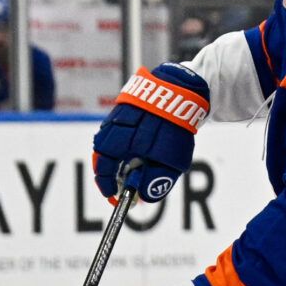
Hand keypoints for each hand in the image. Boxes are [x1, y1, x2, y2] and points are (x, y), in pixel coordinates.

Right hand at [93, 64, 209, 201]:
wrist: (183, 89)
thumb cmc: (176, 128)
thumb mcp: (171, 163)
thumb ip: (156, 181)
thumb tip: (144, 196)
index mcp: (118, 142)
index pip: (103, 168)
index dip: (107, 185)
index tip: (114, 196)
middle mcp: (113, 128)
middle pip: (103, 155)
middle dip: (112, 172)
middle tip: (122, 183)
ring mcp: (118, 115)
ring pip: (110, 141)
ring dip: (118, 156)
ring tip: (134, 164)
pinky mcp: (126, 105)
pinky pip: (119, 128)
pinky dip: (124, 142)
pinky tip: (138, 145)